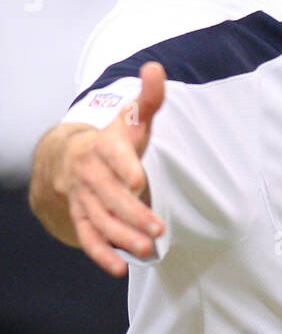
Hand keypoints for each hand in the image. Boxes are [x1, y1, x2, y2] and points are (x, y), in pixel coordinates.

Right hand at [53, 62, 166, 275]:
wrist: (71, 157)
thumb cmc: (113, 138)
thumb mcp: (130, 118)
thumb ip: (147, 97)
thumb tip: (155, 66)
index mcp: (102, 146)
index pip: (112, 155)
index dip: (123, 167)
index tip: (140, 180)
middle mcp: (89, 173)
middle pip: (108, 195)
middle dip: (131, 213)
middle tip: (158, 229)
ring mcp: (83, 197)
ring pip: (99, 219)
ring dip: (121, 237)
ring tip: (147, 250)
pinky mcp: (81, 216)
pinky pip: (87, 237)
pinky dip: (101, 254)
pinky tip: (119, 267)